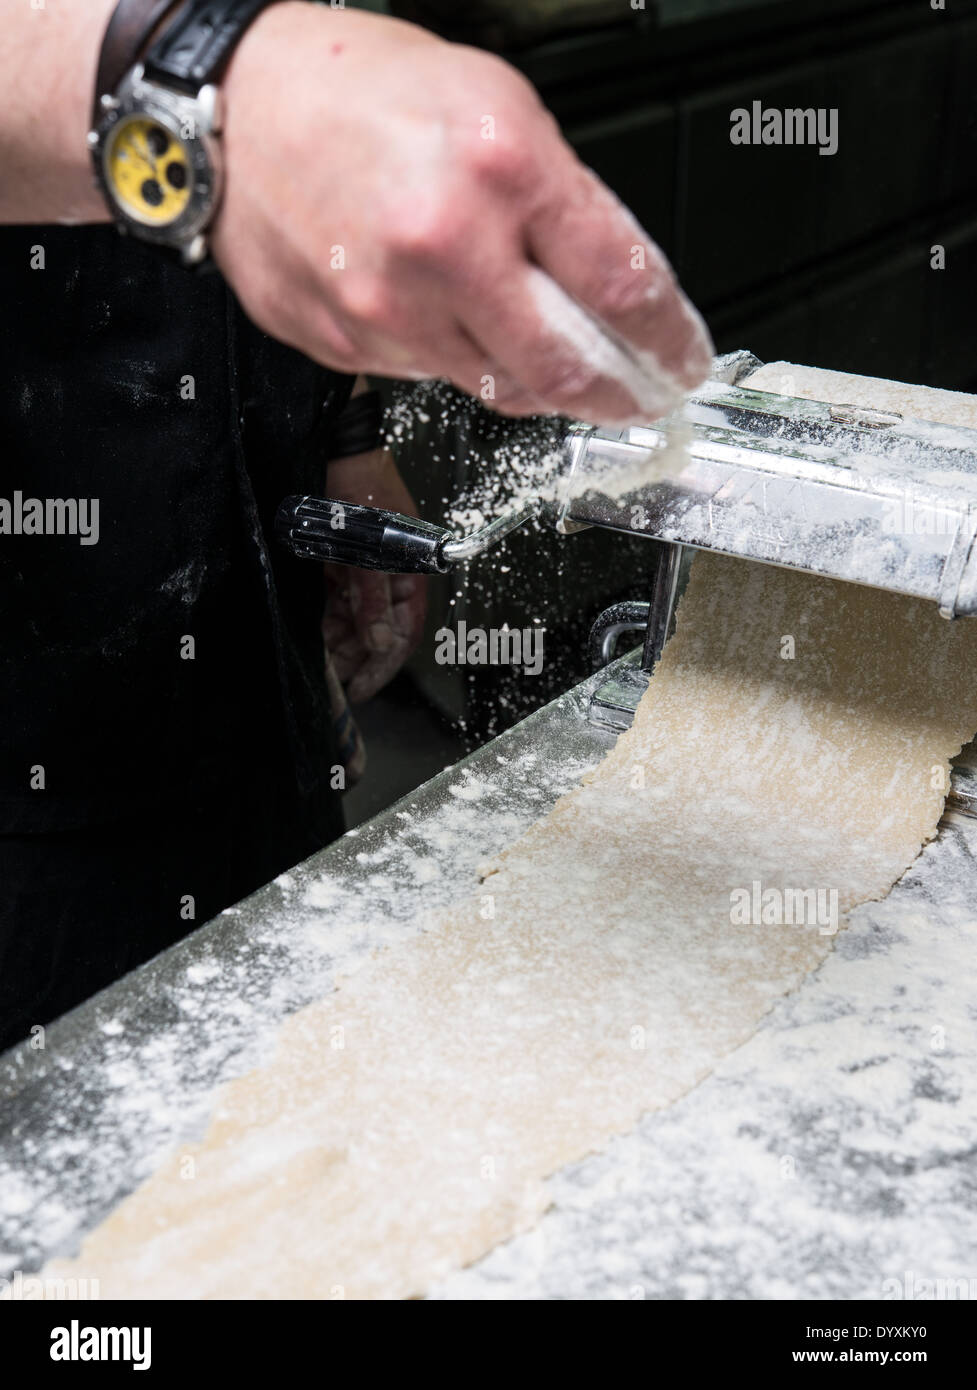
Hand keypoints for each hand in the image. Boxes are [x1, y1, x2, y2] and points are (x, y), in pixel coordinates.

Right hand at [213, 3, 712, 426]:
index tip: (683, 361)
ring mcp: (387, 307)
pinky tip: (446, 316)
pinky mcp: (346, 343)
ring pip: (498, 388)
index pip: (620, 286)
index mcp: (499, 169)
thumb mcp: (497, 107)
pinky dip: (458, 360)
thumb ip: (562, 200)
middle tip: (638, 397)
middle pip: (565, 370)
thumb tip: (611, 286)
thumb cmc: (360, 93)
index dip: (667, 339)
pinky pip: (430, 377)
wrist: (237, 110)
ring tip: (544, 353)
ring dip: (537, 380)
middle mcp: (444, 249)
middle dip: (617, 395)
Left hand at [321, 448, 428, 704]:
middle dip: (356, 657)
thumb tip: (380, 644)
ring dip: (339, 642)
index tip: (361, 689)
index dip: (383, 665)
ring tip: (320, 662)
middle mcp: (388, 577)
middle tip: (334, 682)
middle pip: (376, 631)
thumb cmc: (359, 490)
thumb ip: (372, 598)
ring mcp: (363, 571)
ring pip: (353, 620)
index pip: (402, 633)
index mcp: (408, 576)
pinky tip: (314, 637)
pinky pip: (337, 602)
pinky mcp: (339, 563)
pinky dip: (327, 620)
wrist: (335, 446)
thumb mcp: (366, 549)